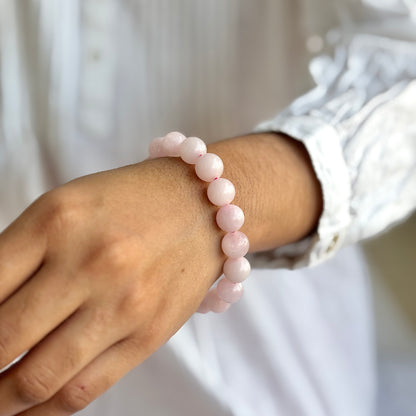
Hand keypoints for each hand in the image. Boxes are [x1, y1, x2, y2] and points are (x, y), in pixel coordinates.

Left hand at [0, 157, 223, 414]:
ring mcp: (123, 303)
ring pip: (37, 378)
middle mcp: (89, 262)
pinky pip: (83, 389)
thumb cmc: (130, 201)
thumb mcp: (67, 207)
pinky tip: (29, 408)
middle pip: (1, 340)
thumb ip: (21, 257)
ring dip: (1, 400)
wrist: (202, 205)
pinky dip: (44, 410)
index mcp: (57, 220)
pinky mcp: (149, 333)